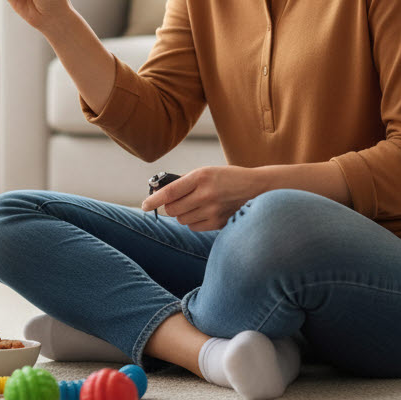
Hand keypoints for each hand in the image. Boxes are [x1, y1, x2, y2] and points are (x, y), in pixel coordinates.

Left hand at [140, 166, 261, 230]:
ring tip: (195, 204)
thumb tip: (161, 194)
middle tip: (175, 202)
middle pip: (173, 209)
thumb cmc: (226, 178)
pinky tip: (202, 212)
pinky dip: (193, 221)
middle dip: (169, 207)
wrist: (256, 187)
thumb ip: (185, 182)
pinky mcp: (219, 222)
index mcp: (201, 177)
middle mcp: (206, 194)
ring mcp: (213, 210)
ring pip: (182, 219)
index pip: (169, 192)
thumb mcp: (206, 172)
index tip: (144, 205)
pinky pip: (194, 227)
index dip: (153, 200)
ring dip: (182, 214)